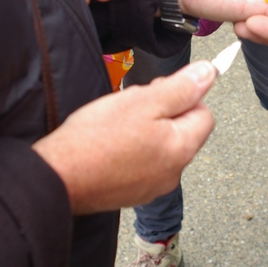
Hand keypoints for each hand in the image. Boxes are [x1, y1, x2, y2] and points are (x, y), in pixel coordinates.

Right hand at [32, 60, 216, 214]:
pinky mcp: (131, 192)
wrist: (59, 177)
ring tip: (116, 123)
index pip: (204, 113)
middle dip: (162, 111)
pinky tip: (109, 143)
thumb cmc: (96, 139)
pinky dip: (131, 149)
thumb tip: (208, 74)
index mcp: (181, 149)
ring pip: (160, 144)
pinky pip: (142, 162)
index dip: (184, 96)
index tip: (158, 89)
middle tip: (132, 104)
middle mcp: (173, 172)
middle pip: (181, 130)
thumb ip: (181, 88)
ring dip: (145, 128)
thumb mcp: (142, 101)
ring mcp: (152, 186)